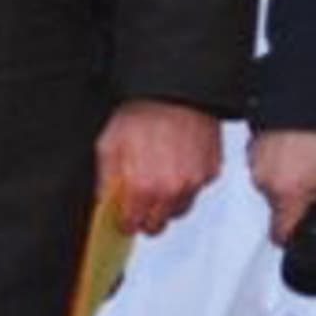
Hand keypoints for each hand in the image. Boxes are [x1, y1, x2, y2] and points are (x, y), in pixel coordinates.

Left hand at [96, 99, 223, 235]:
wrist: (176, 90)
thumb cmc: (143, 111)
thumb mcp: (108, 144)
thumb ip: (105, 179)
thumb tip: (105, 199)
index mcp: (143, 187)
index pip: (133, 224)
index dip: (125, 221)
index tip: (124, 216)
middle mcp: (172, 190)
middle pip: (158, 225)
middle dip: (146, 217)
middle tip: (140, 202)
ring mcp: (194, 182)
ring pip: (180, 209)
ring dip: (168, 202)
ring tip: (159, 179)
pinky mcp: (211, 171)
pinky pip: (197, 188)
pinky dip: (187, 183)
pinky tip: (177, 164)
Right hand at [245, 127, 315, 249]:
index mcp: (286, 190)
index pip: (281, 235)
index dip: (299, 238)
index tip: (314, 231)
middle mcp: (264, 172)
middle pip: (279, 205)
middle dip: (300, 200)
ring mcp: (258, 151)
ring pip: (275, 179)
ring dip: (293, 174)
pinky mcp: (259, 132)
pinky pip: (271, 155)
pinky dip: (287, 153)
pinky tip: (308, 142)